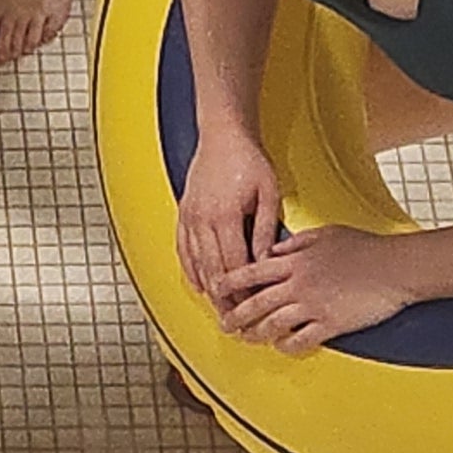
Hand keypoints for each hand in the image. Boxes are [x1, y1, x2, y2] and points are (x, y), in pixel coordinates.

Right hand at [175, 131, 284, 306]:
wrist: (222, 134)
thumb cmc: (247, 158)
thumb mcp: (268, 193)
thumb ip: (267, 229)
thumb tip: (267, 260)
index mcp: (225, 216)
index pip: (234, 265)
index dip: (243, 289)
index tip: (252, 305)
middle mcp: (202, 219)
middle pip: (213, 270)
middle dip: (225, 298)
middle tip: (236, 319)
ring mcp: (190, 216)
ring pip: (196, 262)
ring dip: (208, 288)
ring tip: (219, 308)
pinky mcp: (184, 212)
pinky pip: (183, 248)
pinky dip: (190, 269)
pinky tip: (198, 282)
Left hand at [213, 223, 411, 352]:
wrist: (395, 267)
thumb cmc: (365, 247)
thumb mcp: (325, 234)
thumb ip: (295, 242)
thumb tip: (274, 249)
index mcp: (294, 261)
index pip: (251, 271)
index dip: (229, 281)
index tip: (216, 289)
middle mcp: (298, 284)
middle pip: (256, 302)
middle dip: (235, 315)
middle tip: (224, 323)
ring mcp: (313, 305)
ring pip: (273, 323)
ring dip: (256, 333)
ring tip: (246, 338)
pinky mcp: (331, 324)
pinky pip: (301, 340)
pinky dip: (287, 345)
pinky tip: (281, 346)